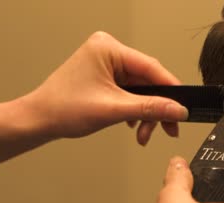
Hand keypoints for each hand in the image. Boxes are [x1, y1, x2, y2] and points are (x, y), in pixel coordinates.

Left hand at [21, 31, 187, 144]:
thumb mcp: (113, 109)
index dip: (170, 89)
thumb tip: (177, 109)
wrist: (40, 120)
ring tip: (144, 133)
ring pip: (141, 90)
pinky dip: (136, 110)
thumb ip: (149, 108)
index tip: (183, 107)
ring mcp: (107, 64)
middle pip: (148, 80)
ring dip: (146, 113)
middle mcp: (109, 52)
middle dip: (156, 108)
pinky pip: (131, 92)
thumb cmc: (63, 109)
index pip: (150, 67)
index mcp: (108, 49)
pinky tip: (134, 124)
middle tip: (169, 127)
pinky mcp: (107, 76)